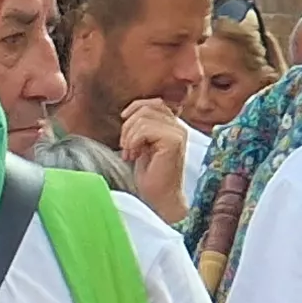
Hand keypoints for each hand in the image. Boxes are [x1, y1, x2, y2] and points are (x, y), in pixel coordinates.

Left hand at [118, 98, 194, 220]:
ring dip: (129, 136)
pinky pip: (145, 129)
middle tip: (126, 147)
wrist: (161, 198)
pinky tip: (134, 156)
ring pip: (143, 118)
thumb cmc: (151, 176)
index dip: (135, 108)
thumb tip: (128, 113)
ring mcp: (178, 133)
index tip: (123, 121)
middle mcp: (178, 127)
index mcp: (172, 126)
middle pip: (146, 108)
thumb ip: (142, 128)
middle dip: (128, 126)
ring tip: (130, 154)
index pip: (153, 103)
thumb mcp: (143, 145)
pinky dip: (133, 142)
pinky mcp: (173, 141)